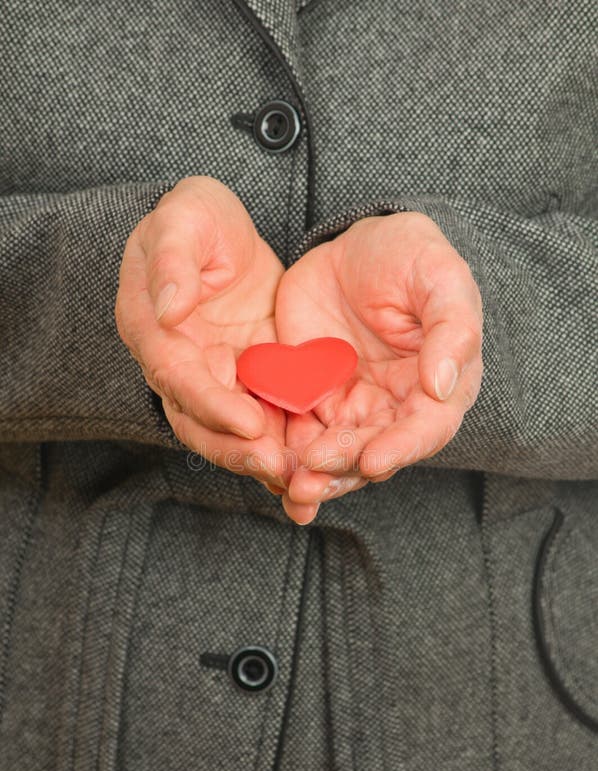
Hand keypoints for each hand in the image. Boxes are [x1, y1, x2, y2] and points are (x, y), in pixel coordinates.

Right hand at [116, 175, 294, 488]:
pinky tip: (315, 472)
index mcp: (153, 330)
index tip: (249, 423)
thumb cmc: (195, 217)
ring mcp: (216, 379)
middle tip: (278, 469)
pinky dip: (286, 447)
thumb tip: (169, 309)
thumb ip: (173, 261)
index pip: (177, 376)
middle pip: (201, 422)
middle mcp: (180, 365)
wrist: (222, 232)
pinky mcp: (251, 382)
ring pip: (232, 432)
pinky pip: (266, 420)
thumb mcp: (184, 218)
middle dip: (238, 450)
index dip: (210, 403)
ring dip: (263, 460)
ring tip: (300, 483)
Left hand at [274, 211, 483, 521]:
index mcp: (440, 386)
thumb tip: (443, 385)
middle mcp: (398, 408)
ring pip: (336, 456)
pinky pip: (298, 436)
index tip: (373, 460)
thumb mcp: (440, 276)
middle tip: (311, 476)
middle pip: (374, 451)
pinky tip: (265, 469)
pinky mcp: (313, 401)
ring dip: (314, 476)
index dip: (401, 448)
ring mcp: (354, 408)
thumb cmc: (409, 256)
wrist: (352, 246)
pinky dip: (284, 457)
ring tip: (290, 487)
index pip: (426, 429)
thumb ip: (452, 327)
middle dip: (344, 469)